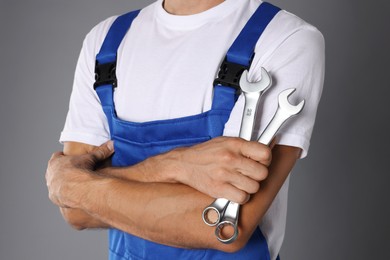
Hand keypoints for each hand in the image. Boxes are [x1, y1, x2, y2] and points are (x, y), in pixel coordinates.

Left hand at [45, 141, 113, 207]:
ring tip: (73, 184)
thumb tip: (112, 144)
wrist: (73, 188)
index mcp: (56, 161)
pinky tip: (72, 194)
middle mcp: (50, 173)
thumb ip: (100, 152)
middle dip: (62, 170)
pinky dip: (64, 194)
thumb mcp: (91, 158)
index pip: (57, 156)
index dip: (64, 157)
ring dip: (62, 183)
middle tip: (73, 172)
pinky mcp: (53, 196)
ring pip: (55, 182)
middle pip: (54, 169)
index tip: (70, 159)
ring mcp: (51, 185)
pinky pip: (57, 194)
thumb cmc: (79, 171)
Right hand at [147, 137, 271, 203]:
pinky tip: (234, 190)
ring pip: (254, 187)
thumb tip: (268, 146)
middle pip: (262, 173)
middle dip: (258, 175)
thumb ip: (245, 146)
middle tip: (249, 174)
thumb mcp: (226, 142)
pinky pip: (242, 197)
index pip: (264, 153)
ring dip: (249, 187)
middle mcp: (230, 158)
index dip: (266, 160)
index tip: (261, 162)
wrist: (184, 163)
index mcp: (234, 144)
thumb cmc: (206, 153)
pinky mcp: (219, 189)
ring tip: (240, 182)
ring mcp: (224, 174)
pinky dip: (241, 196)